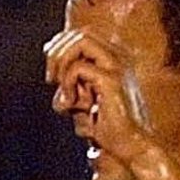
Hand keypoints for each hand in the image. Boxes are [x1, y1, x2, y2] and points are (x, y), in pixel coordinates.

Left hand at [43, 28, 158, 170]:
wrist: (130, 145)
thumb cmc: (107, 127)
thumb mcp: (84, 100)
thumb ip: (71, 82)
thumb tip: (51, 70)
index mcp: (114, 58)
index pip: (84, 34)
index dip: (60, 44)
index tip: (50, 70)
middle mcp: (118, 56)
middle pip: (80, 33)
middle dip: (57, 52)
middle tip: (50, 79)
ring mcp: (117, 65)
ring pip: (81, 41)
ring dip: (62, 62)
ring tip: (61, 89)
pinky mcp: (111, 80)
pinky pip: (79, 68)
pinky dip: (67, 83)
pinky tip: (71, 104)